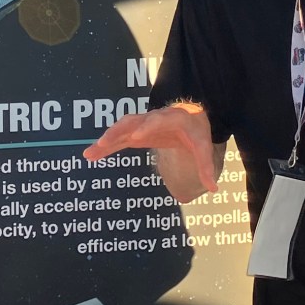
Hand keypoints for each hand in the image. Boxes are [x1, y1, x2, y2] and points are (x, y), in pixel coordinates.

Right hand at [83, 102, 217, 188]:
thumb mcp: (204, 147)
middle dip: (118, 132)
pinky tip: (90, 155)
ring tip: (91, 152)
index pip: (158, 121)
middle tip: (104, 142)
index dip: (147, 127)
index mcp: (173, 119)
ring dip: (106, 139)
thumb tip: (213, 188)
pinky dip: (104, 145)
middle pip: (133, 121)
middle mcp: (154, 118)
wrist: (190, 116)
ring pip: (121, 128)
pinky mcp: (135, 132)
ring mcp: (142, 123)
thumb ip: (205, 167)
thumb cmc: (197, 131)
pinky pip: (118, 137)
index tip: (136, 137)